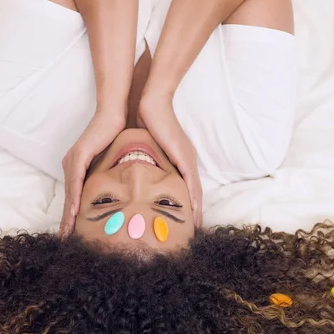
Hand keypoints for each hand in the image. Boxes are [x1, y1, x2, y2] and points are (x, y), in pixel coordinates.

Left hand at [59, 110, 125, 236]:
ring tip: (68, 232)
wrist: (114, 115)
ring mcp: (73, 160)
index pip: (74, 197)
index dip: (72, 217)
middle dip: (66, 221)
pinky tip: (75, 212)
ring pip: (69, 194)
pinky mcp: (79, 156)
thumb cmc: (116, 136)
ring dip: (68, 215)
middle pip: (68, 199)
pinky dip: (75, 198)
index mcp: (78, 168)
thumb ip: (112, 176)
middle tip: (65, 240)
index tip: (72, 234)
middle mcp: (71, 165)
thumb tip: (120, 192)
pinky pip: (76, 182)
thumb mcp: (113, 162)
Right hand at [138, 96, 202, 227]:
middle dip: (195, 210)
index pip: (186, 184)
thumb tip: (137, 170)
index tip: (187, 218)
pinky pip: (191, 181)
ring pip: (196, 189)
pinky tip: (194, 209)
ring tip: (196, 224)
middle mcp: (187, 159)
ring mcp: (187, 158)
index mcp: (179, 158)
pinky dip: (194, 196)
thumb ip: (146, 159)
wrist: (151, 106)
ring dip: (197, 207)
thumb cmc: (147, 122)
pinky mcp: (184, 156)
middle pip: (194, 190)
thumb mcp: (147, 147)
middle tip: (194, 228)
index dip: (187, 201)